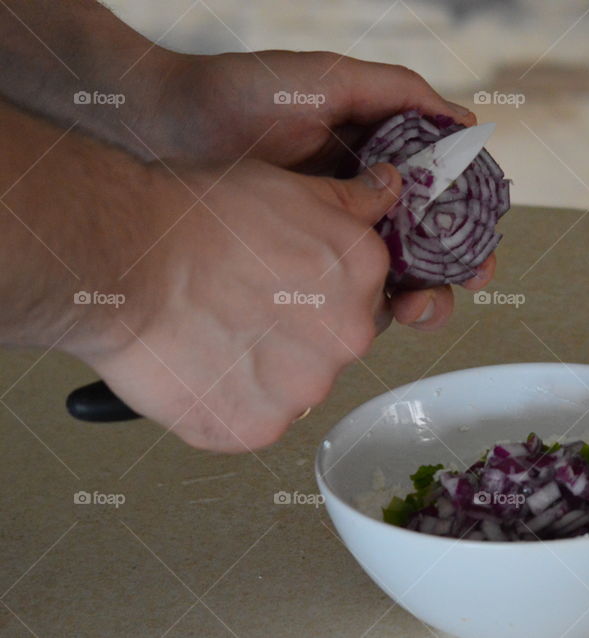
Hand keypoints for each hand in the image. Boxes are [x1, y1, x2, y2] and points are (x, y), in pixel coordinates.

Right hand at [75, 159, 401, 451]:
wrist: (125, 258)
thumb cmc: (195, 218)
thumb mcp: (288, 188)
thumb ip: (350, 200)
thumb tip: (386, 187)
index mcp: (364, 273)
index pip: (362, 294)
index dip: (318, 289)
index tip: (282, 284)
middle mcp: (349, 336)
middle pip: (332, 344)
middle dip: (296, 331)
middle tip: (242, 307)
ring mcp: (305, 387)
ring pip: (294, 386)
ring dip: (263, 370)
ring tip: (214, 335)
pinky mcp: (259, 426)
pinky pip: (254, 421)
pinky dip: (228, 403)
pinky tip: (201, 368)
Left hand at [136, 50, 495, 328]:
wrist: (161, 125)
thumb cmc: (239, 94)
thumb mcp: (328, 79)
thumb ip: (396, 92)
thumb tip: (465, 122)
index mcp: (377, 160)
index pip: (439, 203)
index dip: (468, 231)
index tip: (480, 253)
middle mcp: (359, 203)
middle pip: (424, 250)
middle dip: (450, 276)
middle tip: (456, 286)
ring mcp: (326, 236)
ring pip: (388, 280)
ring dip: (417, 299)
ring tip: (414, 308)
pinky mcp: (293, 265)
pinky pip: (339, 293)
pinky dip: (364, 309)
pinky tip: (374, 315)